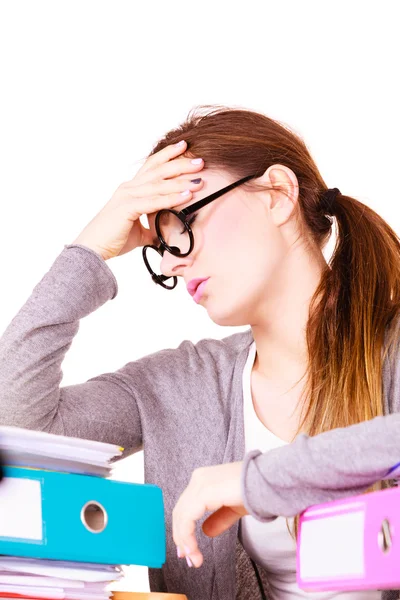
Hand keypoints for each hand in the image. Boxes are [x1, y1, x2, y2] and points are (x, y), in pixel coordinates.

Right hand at [72, 140, 203, 260]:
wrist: (93, 249)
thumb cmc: (113, 238)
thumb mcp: (138, 230)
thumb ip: (152, 225)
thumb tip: (167, 230)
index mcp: (130, 189)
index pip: (152, 166)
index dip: (168, 155)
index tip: (185, 147)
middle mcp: (129, 188)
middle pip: (158, 170)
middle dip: (180, 163)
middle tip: (200, 160)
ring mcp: (127, 196)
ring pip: (159, 184)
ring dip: (181, 180)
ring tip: (199, 177)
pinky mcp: (127, 208)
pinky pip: (154, 201)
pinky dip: (172, 198)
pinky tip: (187, 195)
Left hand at [172, 461, 247, 567]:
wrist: (268, 483)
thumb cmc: (256, 491)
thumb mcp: (233, 508)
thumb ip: (219, 518)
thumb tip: (206, 531)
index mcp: (204, 479)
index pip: (186, 506)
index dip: (184, 529)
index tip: (187, 550)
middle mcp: (199, 478)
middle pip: (180, 511)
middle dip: (182, 538)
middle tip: (188, 558)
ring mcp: (200, 483)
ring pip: (181, 516)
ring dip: (185, 541)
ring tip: (193, 559)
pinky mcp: (203, 491)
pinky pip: (187, 517)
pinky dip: (187, 536)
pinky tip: (193, 550)